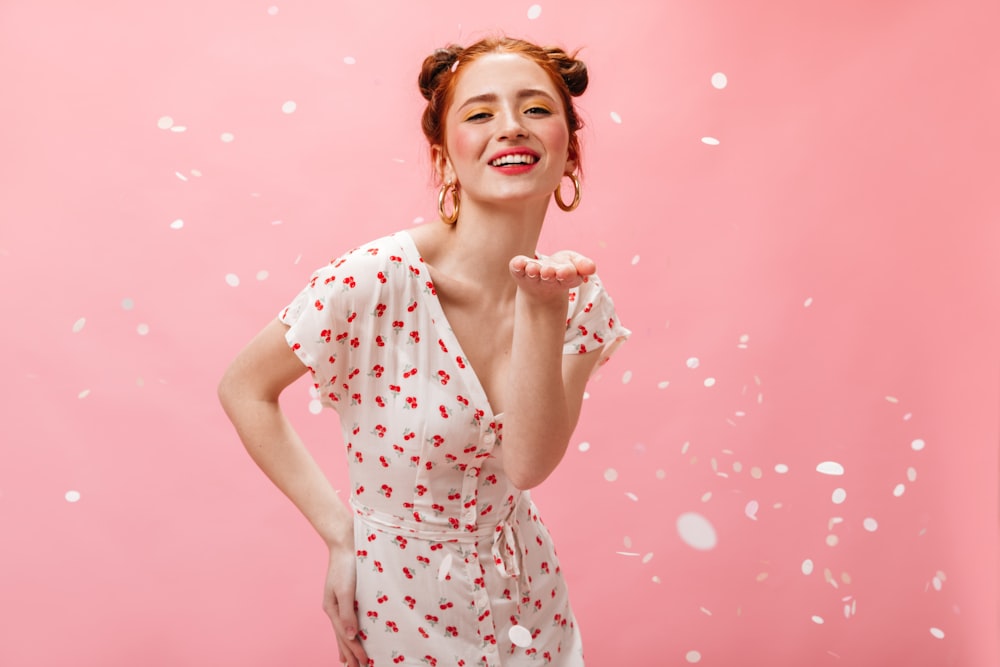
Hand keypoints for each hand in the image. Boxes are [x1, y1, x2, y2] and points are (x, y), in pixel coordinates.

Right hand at [322, 543, 367, 666]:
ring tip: (350, 661)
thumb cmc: (346, 563)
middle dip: (349, 654)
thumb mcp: (345, 589)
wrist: (346, 540)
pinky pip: (348, 618)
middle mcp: (334, 608)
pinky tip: (352, 634)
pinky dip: (350, 631)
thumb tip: (350, 636)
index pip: (345, 636)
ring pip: (343, 630)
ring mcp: (339, 602)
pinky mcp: (347, 594)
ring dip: (348, 646)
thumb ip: (347, 613)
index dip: (355, 651)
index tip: (364, 665)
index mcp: (332, 609)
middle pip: (342, 637)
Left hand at [509, 250, 595, 296]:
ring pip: (533, 275)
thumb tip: (592, 268)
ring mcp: (532, 276)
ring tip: (532, 268)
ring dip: (533, 271)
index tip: (566, 271)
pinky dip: (517, 266)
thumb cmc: (562, 268)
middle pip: (550, 278)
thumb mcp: (575, 264)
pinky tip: (518, 263)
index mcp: (566, 279)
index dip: (567, 274)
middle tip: (548, 272)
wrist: (540, 284)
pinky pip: (517, 269)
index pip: (569, 278)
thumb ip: (583, 265)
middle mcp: (548, 279)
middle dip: (549, 274)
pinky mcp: (519, 272)